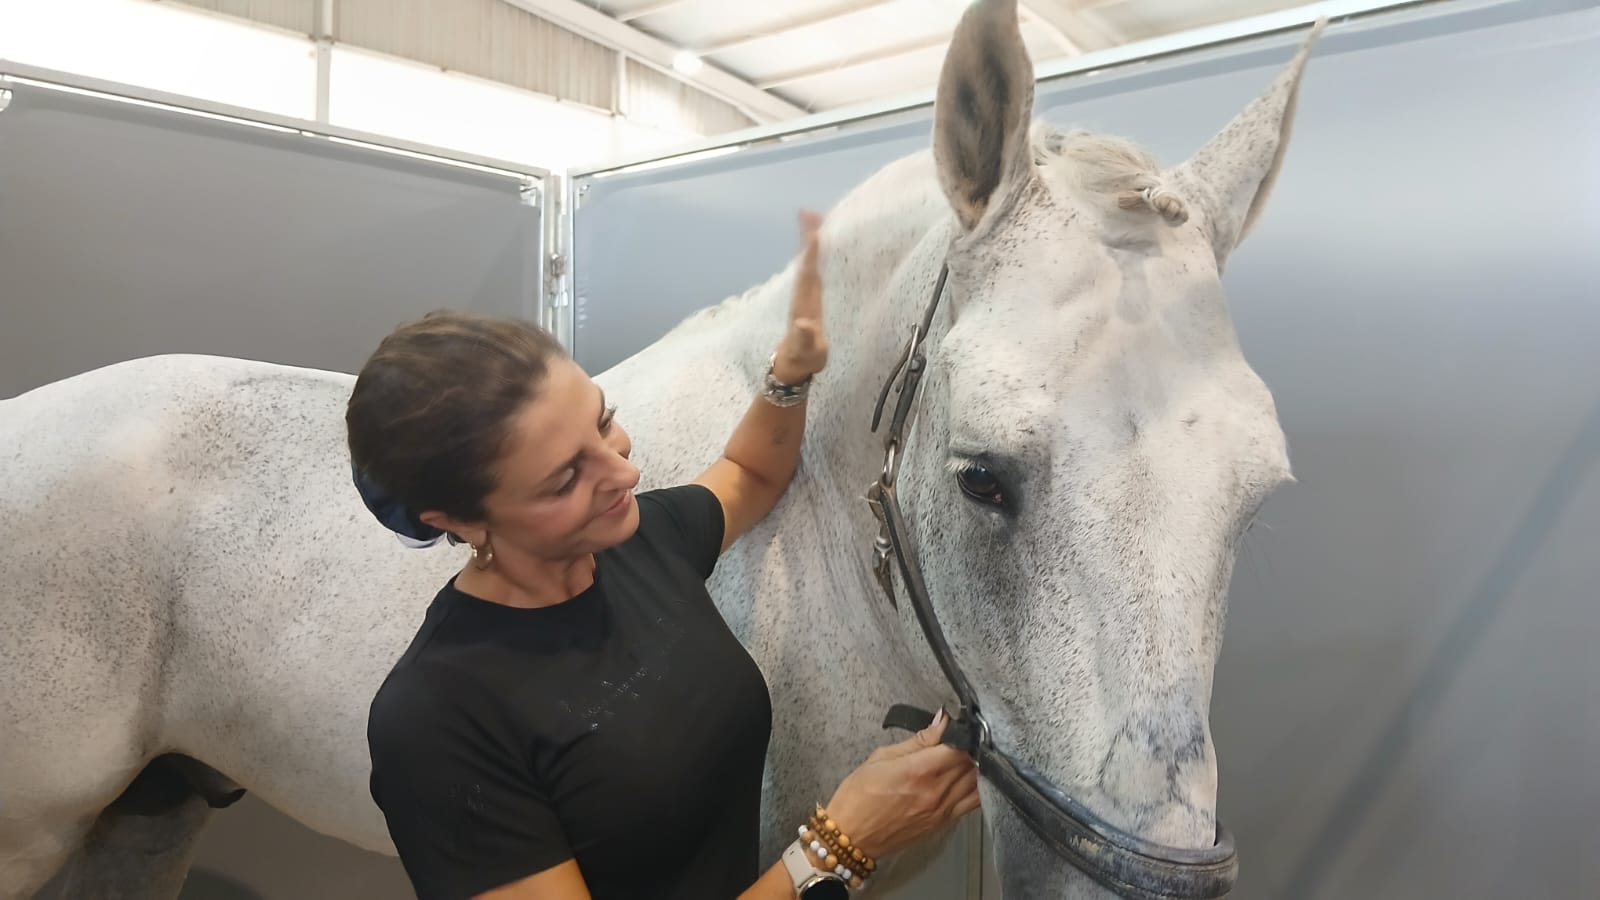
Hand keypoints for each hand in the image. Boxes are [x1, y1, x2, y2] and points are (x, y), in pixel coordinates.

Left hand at [771, 210, 827, 384]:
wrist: (794, 364)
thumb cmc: (803, 357)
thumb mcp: (806, 350)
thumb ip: (804, 337)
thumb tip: (802, 324)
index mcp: (804, 302)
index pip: (808, 275)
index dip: (811, 255)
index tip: (814, 234)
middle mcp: (802, 293)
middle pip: (805, 260)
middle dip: (807, 237)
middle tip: (808, 212)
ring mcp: (805, 293)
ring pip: (807, 261)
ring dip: (809, 239)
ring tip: (813, 217)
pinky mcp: (809, 295)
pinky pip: (812, 267)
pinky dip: (814, 252)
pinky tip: (817, 242)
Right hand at [822, 710, 981, 860]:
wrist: (852, 837)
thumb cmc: (859, 795)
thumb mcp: (882, 757)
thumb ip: (918, 740)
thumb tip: (942, 721)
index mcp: (920, 770)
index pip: (960, 745)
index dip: (964, 732)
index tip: (959, 723)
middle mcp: (937, 791)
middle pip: (972, 763)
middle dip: (970, 747)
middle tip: (962, 737)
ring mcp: (943, 810)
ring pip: (978, 783)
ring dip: (977, 767)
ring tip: (966, 756)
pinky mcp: (944, 823)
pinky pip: (973, 803)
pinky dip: (977, 787)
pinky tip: (970, 778)